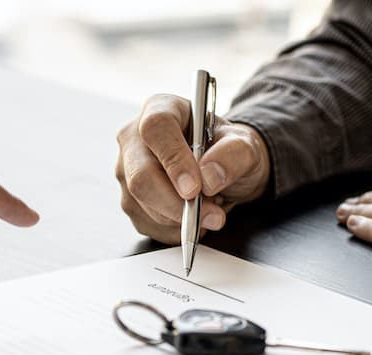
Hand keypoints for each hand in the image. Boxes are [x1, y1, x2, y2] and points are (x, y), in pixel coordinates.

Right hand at [115, 94, 270, 243]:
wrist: (221, 169)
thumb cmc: (226, 150)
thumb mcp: (244, 145)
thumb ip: (234, 154)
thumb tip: (209, 176)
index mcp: (161, 109)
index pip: (156, 129)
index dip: (174, 160)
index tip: (195, 188)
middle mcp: (135, 138)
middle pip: (140, 175)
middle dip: (176, 204)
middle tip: (212, 216)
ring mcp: (127, 171)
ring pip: (142, 204)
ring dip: (181, 218)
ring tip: (209, 208)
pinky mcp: (130, 200)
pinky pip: (146, 223)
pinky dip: (175, 229)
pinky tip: (191, 215)